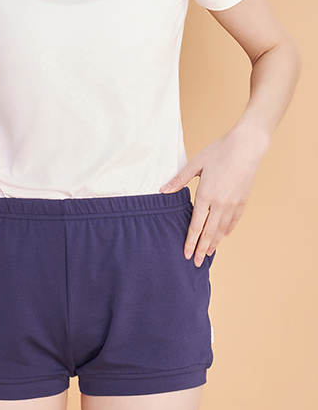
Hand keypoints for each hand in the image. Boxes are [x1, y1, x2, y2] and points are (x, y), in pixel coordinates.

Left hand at [160, 124, 268, 265]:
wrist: (246, 147)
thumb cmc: (219, 151)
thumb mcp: (195, 164)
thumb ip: (179, 180)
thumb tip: (162, 190)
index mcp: (206, 195)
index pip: (196, 225)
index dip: (190, 241)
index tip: (186, 253)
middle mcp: (220, 203)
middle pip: (209, 232)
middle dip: (201, 249)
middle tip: (195, 262)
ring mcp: (233, 203)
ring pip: (222, 229)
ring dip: (214, 242)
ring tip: (208, 253)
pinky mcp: (243, 200)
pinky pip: (234, 220)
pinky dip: (227, 229)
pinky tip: (223, 235)